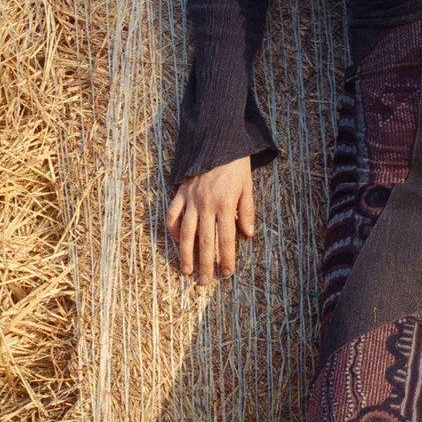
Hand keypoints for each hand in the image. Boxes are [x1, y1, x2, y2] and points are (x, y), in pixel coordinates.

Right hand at [166, 158, 256, 283]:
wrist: (216, 139)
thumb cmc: (236, 164)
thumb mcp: (248, 186)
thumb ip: (248, 211)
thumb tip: (249, 235)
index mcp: (225, 205)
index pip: (226, 239)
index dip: (227, 258)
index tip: (227, 273)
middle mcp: (206, 205)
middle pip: (205, 242)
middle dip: (205, 264)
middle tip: (204, 283)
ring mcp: (191, 200)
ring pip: (186, 233)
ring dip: (185, 254)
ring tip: (186, 271)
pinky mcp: (180, 193)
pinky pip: (173, 215)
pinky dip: (173, 230)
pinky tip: (178, 241)